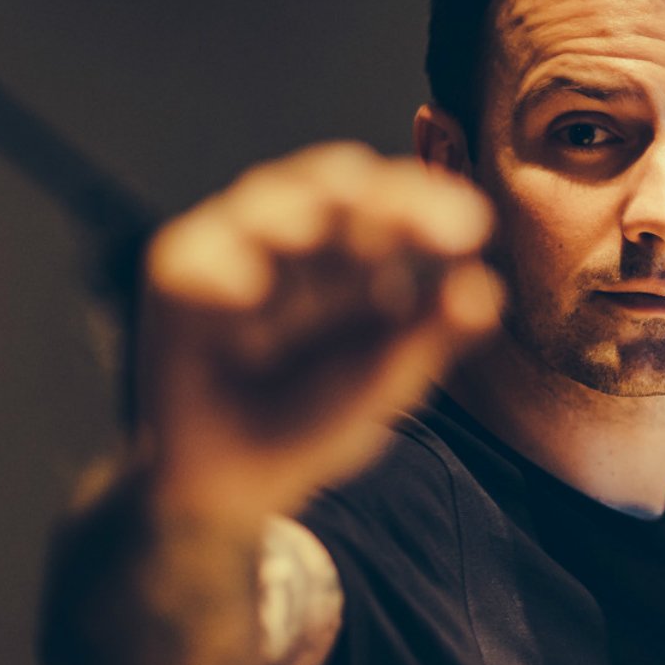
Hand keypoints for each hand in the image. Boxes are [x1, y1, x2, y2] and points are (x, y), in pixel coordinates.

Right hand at [133, 141, 500, 519]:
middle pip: (336, 188)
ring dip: (291, 214)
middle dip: (377, 200)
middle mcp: (301, 232)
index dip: (430, 204)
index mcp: (360, 247)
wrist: (238, 477)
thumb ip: (435, 334)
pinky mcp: (176, 278)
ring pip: (262, 203)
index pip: (397, 201)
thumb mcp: (386, 378)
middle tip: (416, 221)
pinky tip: (248, 292)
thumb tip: (488, 288)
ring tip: (315, 233)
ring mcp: (236, 245)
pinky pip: (191, 261)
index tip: (472, 227)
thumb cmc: (316, 411)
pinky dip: (219, 271)